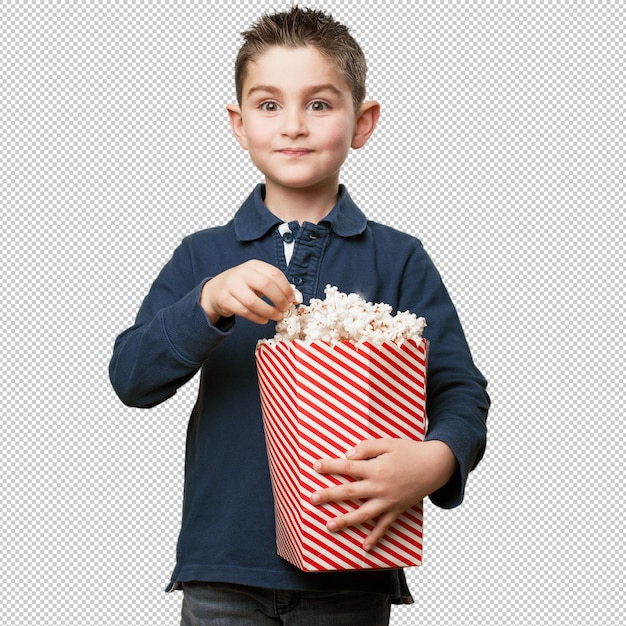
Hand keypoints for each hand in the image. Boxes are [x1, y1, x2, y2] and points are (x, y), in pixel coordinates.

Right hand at [200, 260, 294, 324]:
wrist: (216, 290)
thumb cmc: (243, 285)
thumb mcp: (256, 278)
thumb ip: (272, 285)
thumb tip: (291, 298)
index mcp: (254, 265)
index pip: (275, 274)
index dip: (286, 288)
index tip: (292, 299)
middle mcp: (242, 273)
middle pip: (266, 285)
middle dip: (279, 299)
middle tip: (285, 309)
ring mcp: (231, 286)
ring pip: (253, 301)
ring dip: (269, 311)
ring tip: (277, 316)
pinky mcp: (225, 300)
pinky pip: (244, 311)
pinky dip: (257, 318)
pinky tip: (264, 320)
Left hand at [311, 438, 456, 550]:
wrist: (435, 466)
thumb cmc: (409, 451)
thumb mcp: (388, 443)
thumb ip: (367, 447)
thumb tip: (348, 455)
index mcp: (377, 468)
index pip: (348, 467)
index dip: (330, 466)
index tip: (315, 467)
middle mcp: (380, 487)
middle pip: (350, 492)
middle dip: (329, 495)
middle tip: (313, 499)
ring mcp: (389, 501)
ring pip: (363, 514)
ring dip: (345, 520)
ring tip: (329, 525)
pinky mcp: (397, 510)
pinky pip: (385, 526)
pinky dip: (375, 537)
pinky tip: (365, 547)